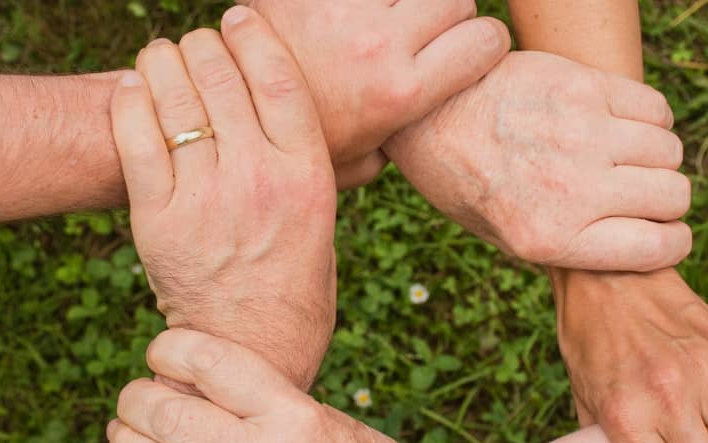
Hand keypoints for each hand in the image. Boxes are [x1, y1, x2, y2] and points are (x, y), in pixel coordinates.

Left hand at [107, 329, 444, 442]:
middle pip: (171, 417)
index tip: (162, 349)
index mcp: (293, 415)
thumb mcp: (329, 417)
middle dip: (136, 399)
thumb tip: (209, 379)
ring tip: (127, 431)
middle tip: (136, 394)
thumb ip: (270, 400)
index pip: (210, 363)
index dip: (170, 348)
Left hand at [112, 10, 336, 387]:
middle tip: (196, 43)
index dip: (254, 36)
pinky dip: (131, 102)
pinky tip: (134, 88)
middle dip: (204, 45)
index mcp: (308, 176)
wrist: (253, 347)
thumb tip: (316, 113)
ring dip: (163, 62)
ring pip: (175, 100)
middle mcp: (259, 179)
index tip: (239, 17)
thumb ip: (318, 163)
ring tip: (161, 56)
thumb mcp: (325, 217)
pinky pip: (135, 140)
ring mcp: (205, 199)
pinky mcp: (158, 220)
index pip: (279, 80)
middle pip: (222, 78)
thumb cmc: (296, 282)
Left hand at [237, 0, 510, 184]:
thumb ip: (401, 140)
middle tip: (420, 33)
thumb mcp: (361, 163)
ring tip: (375, 23)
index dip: (483, 43)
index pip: (486, 39)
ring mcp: (338, 9)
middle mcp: (377, 45)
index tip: (468, 49)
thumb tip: (429, 127)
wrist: (221, 125)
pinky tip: (337, 17)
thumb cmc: (298, 154)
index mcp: (401, 92)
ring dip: (398, 1)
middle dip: (447, 14)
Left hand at [384, 51, 692, 271]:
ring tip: (627, 156)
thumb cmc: (467, 182)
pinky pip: (655, 108)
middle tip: (640, 193)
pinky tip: (622, 124)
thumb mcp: (505, 237)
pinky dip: (651, 119)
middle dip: (666, 200)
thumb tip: (639, 247)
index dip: (672, 242)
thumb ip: (570, 247)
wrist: (428, 115)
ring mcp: (579, 133)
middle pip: (673, 196)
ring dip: (657, 157)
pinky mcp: (582, 86)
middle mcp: (570, 190)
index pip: (657, 248)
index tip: (665, 234)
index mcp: (550, 238)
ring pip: (669, 150)